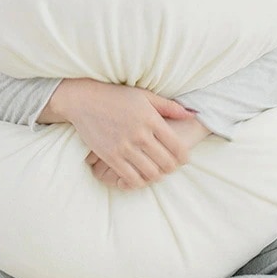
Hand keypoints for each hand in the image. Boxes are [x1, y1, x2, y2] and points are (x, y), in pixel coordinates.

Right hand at [56, 80, 198, 190]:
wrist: (84, 101)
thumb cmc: (116, 96)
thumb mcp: (145, 96)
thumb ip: (169, 107)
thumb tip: (192, 114)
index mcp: (151, 119)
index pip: (177, 147)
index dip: (184, 157)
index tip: (183, 159)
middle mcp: (140, 135)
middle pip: (166, 163)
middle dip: (172, 168)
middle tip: (171, 167)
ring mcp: (124, 147)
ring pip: (151, 173)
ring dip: (157, 176)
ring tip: (157, 172)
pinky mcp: (110, 156)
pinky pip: (131, 177)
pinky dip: (139, 181)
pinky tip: (140, 177)